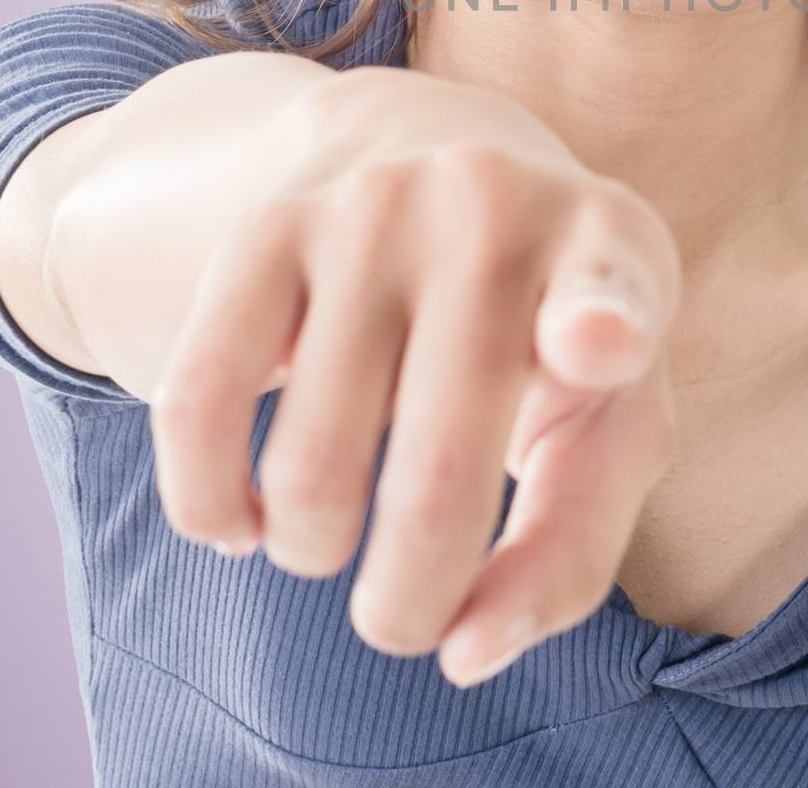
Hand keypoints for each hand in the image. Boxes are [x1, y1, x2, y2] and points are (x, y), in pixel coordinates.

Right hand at [144, 65, 680, 686]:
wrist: (434, 155)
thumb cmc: (544, 327)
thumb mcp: (605, 415)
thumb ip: (570, 546)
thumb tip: (466, 653)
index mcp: (608, 247)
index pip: (611, 287)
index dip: (601, 324)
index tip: (593, 346)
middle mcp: (491, 208)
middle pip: (437, 484)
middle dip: (408, 605)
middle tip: (406, 611)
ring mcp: (373, 206)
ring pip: (307, 471)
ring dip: (312, 554)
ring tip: (340, 532)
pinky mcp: (268, 224)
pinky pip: (196, 406)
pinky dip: (209, 504)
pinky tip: (243, 519)